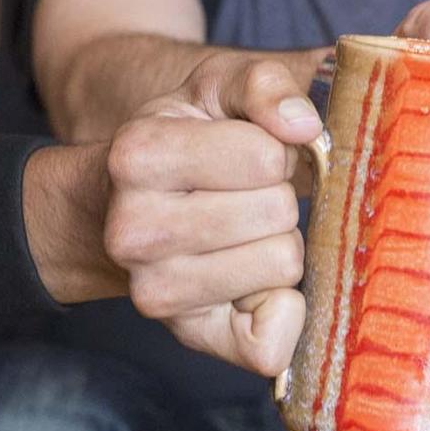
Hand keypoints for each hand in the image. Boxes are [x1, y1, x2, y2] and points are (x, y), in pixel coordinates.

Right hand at [103, 54, 319, 376]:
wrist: (125, 205)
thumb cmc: (190, 140)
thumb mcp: (219, 88)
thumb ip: (266, 85)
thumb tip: (304, 126)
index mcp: (138, 155)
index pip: (264, 157)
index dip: (273, 150)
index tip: (247, 152)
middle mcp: (132, 231)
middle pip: (277, 212)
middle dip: (277, 197)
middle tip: (245, 196)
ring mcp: (154, 292)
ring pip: (282, 266)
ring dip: (280, 243)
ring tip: (243, 231)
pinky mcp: (187, 335)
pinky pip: (266, 345)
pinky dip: (285, 312)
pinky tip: (261, 284)